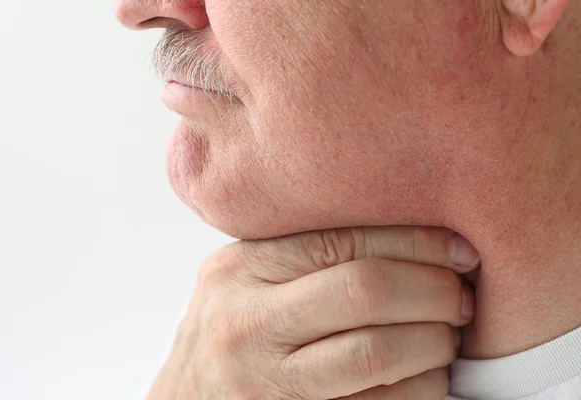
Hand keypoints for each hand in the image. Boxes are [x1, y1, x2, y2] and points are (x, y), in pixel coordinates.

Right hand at [147, 226, 478, 399]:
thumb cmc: (227, 331)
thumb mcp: (244, 278)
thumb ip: (301, 253)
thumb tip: (406, 235)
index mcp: (240, 271)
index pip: (344, 241)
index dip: (416, 243)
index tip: (458, 251)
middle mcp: (248, 324)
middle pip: (365, 291)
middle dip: (433, 290)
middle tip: (461, 296)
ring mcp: (268, 383)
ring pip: (378, 354)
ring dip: (435, 342)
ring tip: (448, 334)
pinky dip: (422, 387)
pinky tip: (427, 373)